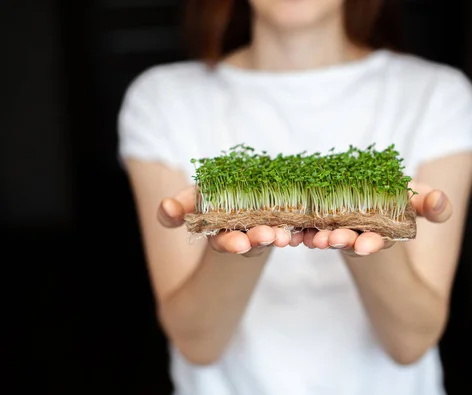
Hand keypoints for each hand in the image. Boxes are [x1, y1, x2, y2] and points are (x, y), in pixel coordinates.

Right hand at [157, 186, 302, 256]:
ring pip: (273, 236)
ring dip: (280, 235)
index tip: (238, 244)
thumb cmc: (211, 194)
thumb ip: (178, 206)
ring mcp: (266, 230)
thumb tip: (166, 208)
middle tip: (268, 236)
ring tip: (285, 234)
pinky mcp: (285, 223)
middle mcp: (245, 234)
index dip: (230, 244)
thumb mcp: (193, 197)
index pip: (224, 241)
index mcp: (222, 232)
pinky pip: (294, 229)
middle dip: (258, 240)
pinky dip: (299, 230)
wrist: (240, 186)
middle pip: (251, 241)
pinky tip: (303, 230)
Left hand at [303, 182, 452, 256]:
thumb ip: (432, 204)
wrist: (378, 191)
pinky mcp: (319, 223)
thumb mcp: (420, 199)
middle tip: (332, 239)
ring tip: (312, 238)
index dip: (372, 243)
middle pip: (349, 240)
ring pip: (326, 237)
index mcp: (382, 232)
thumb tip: (439, 202)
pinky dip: (300, 232)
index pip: (378, 240)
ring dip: (318, 238)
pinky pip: (307, 229)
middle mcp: (359, 235)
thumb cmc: (403, 198)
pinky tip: (293, 233)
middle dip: (341, 241)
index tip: (366, 244)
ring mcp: (338, 230)